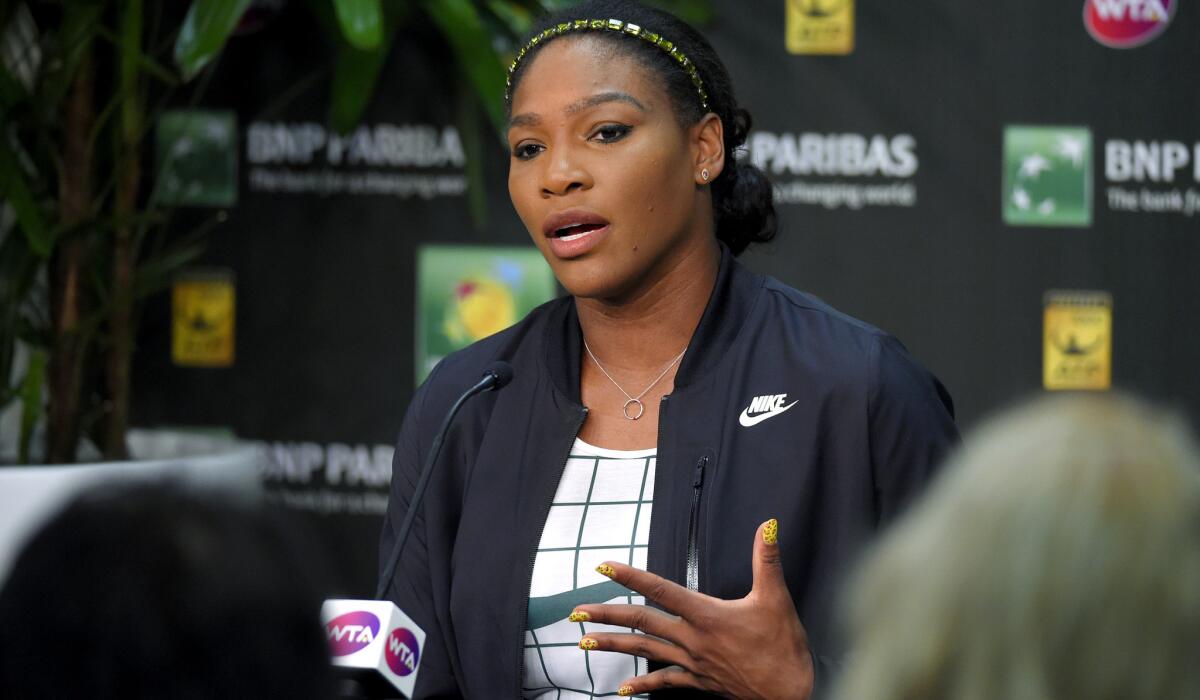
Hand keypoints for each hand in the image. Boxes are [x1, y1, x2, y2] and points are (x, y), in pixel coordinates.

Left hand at [570, 519, 812, 698]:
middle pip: (642, 622)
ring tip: (584, 643)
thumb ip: (766, 560)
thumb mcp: (777, 599)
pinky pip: (665, 682)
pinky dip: (643, 682)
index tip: (603, 567)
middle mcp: (693, 640)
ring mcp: (693, 663)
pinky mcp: (699, 681)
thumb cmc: (784, 649)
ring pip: (645, 651)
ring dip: (614, 645)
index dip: (631, 577)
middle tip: (576, 611)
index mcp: (707, 616)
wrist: (790, 696)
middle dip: (607, 615)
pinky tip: (622, 688)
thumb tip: (766, 526)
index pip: (661, 590)